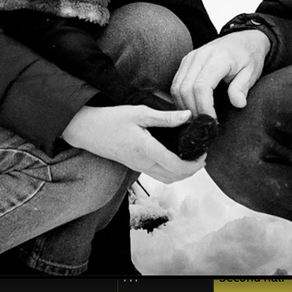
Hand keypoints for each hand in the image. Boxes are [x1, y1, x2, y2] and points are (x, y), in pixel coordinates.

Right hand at [61, 104, 205, 183]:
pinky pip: (157, 174)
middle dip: (192, 170)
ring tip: (192, 156)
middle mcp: (143, 163)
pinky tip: (175, 157)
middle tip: (202, 155)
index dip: (194, 164)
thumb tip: (188, 116)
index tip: (204, 152)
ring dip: (182, 173)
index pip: (176, 166)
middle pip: (174, 177)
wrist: (87, 130)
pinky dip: (171, 171)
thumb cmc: (111, 119)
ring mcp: (138, 166)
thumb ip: (165, 117)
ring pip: (166, 179)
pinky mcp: (134, 165)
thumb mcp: (139, 112)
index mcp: (146, 150)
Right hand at [171, 30, 269, 117]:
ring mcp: (191, 57)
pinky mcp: (187, 60)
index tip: (212, 121)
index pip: (202, 86)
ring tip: (199, 118)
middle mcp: (200, 56)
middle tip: (205, 124)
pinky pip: (177, 82)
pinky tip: (193, 107)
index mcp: (218, 58)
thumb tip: (238, 103)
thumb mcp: (252, 72)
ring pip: (177, 87)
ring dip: (184, 106)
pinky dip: (181, 98)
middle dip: (193, 110)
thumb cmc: (249, 55)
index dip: (204, 108)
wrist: (244, 38)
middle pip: (186, 89)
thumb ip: (242, 87)